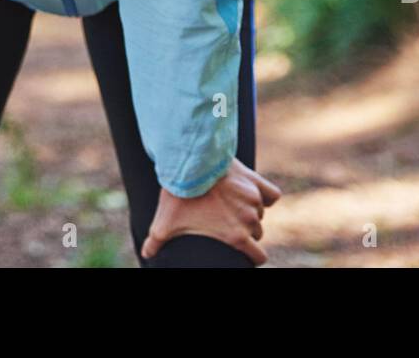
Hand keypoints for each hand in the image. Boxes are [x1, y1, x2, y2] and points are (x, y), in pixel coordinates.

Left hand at [140, 157, 280, 264]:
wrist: (189, 162)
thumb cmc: (178, 195)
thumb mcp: (164, 222)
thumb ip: (156, 242)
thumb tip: (146, 254)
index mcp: (236, 236)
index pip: (259, 257)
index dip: (251, 255)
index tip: (240, 249)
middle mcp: (250, 219)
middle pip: (257, 233)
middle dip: (246, 229)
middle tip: (226, 220)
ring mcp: (254, 199)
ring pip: (260, 212)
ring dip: (250, 210)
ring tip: (230, 203)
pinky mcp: (254, 181)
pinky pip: (272, 194)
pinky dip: (266, 194)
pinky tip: (253, 193)